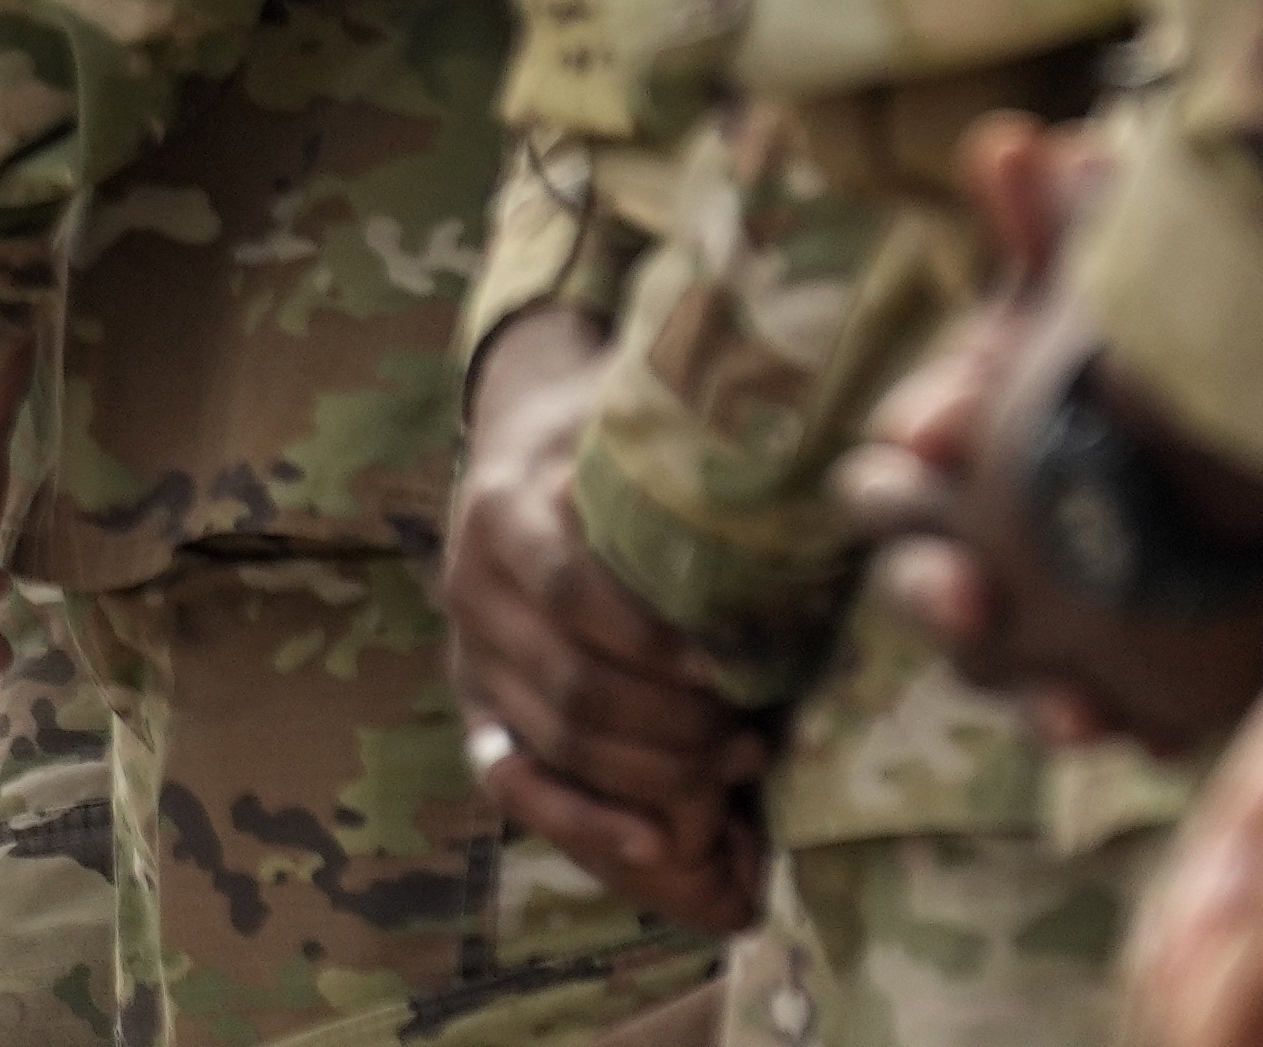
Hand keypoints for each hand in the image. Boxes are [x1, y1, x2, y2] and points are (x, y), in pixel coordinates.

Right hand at [442, 304, 772, 928]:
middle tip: (751, 733)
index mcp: (501, 512)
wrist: (518, 443)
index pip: (570, 590)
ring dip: (653, 771)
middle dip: (670, 725)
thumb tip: (793, 446)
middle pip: (570, 684)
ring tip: (735, 763)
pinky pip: (514, 785)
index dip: (651, 639)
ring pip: (556, 742)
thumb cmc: (600, 435)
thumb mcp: (627, 420)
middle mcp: (470, 590)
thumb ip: (683, 441)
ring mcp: (469, 657)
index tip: (727, 664)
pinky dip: (583, 822)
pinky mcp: (478, 708)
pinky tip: (654, 843)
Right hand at [838, 116, 1262, 760]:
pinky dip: (1086, 720)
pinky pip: (1080, 713)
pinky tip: (1113, 722)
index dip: (919, 439)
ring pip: (984, 655)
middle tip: (971, 589)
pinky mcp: (1113, 676)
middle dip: (929, 578)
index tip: (953, 433)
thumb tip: (1014, 139)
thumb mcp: (1110, 293)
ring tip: (1053, 695)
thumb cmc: (1152, 365)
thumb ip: (1059, 226)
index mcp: (959, 445)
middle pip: (913, 563)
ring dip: (1003, 673)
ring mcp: (1037, 616)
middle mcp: (977, 538)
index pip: (901, 451)